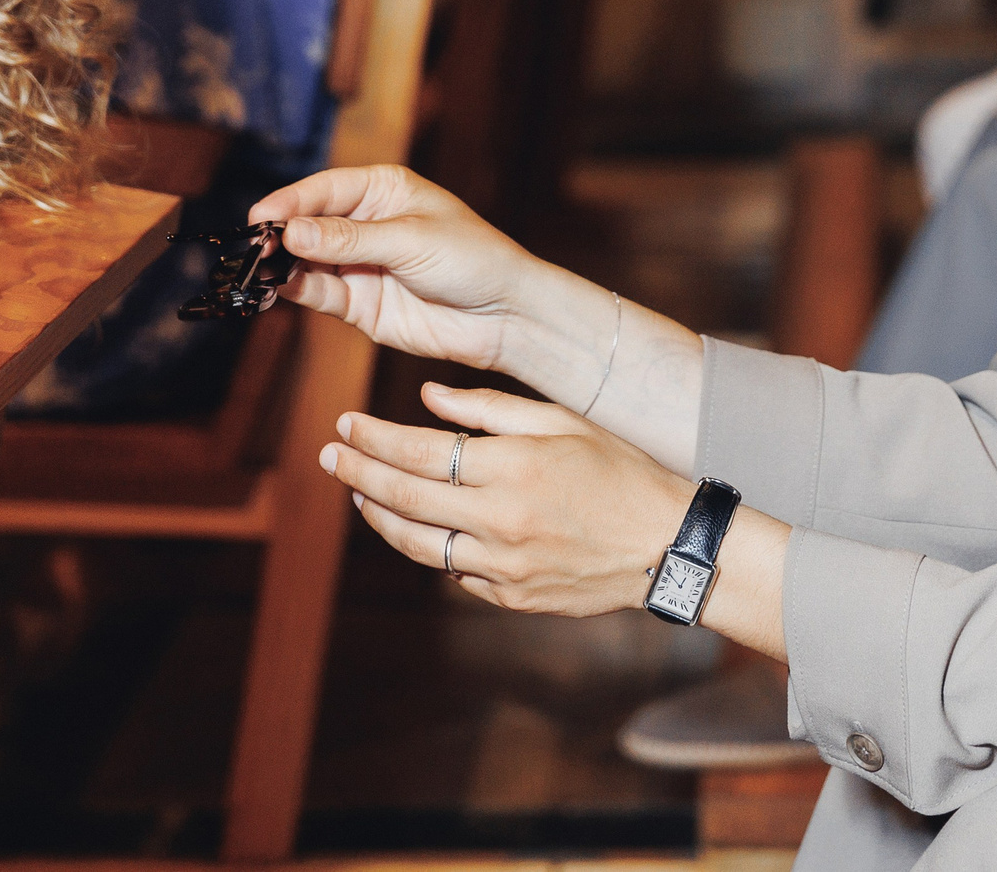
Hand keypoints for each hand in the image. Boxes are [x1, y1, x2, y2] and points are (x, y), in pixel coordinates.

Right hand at [249, 166, 556, 371]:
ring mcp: (360, 265)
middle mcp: (365, 225)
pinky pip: (319, 293)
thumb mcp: (410, 240)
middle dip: (280, 236)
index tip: (261, 217)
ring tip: (261, 269)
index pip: (323, 189)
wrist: (506, 316)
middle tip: (254, 248)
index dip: (289, 202)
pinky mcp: (360, 305)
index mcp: (382, 190)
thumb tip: (292, 232)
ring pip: (306, 261)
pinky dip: (297, 291)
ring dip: (282, 265)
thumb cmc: (473, 259)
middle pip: (307, 225)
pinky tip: (282, 289)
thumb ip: (349, 240)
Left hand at [319, 383, 691, 615]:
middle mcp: (501, 520)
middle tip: (331, 455)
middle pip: (406, 498)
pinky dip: (429, 549)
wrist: (666, 544)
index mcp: (513, 468)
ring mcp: (504, 567)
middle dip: (360, 473)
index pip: (419, 452)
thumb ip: (489, 409)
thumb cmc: (620, 471)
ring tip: (359, 493)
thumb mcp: (560, 421)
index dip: (374, 439)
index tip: (345, 425)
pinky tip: (416, 528)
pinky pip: (454, 573)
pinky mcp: (511, 597)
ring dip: (380, 517)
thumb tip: (427, 398)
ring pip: (419, 544)